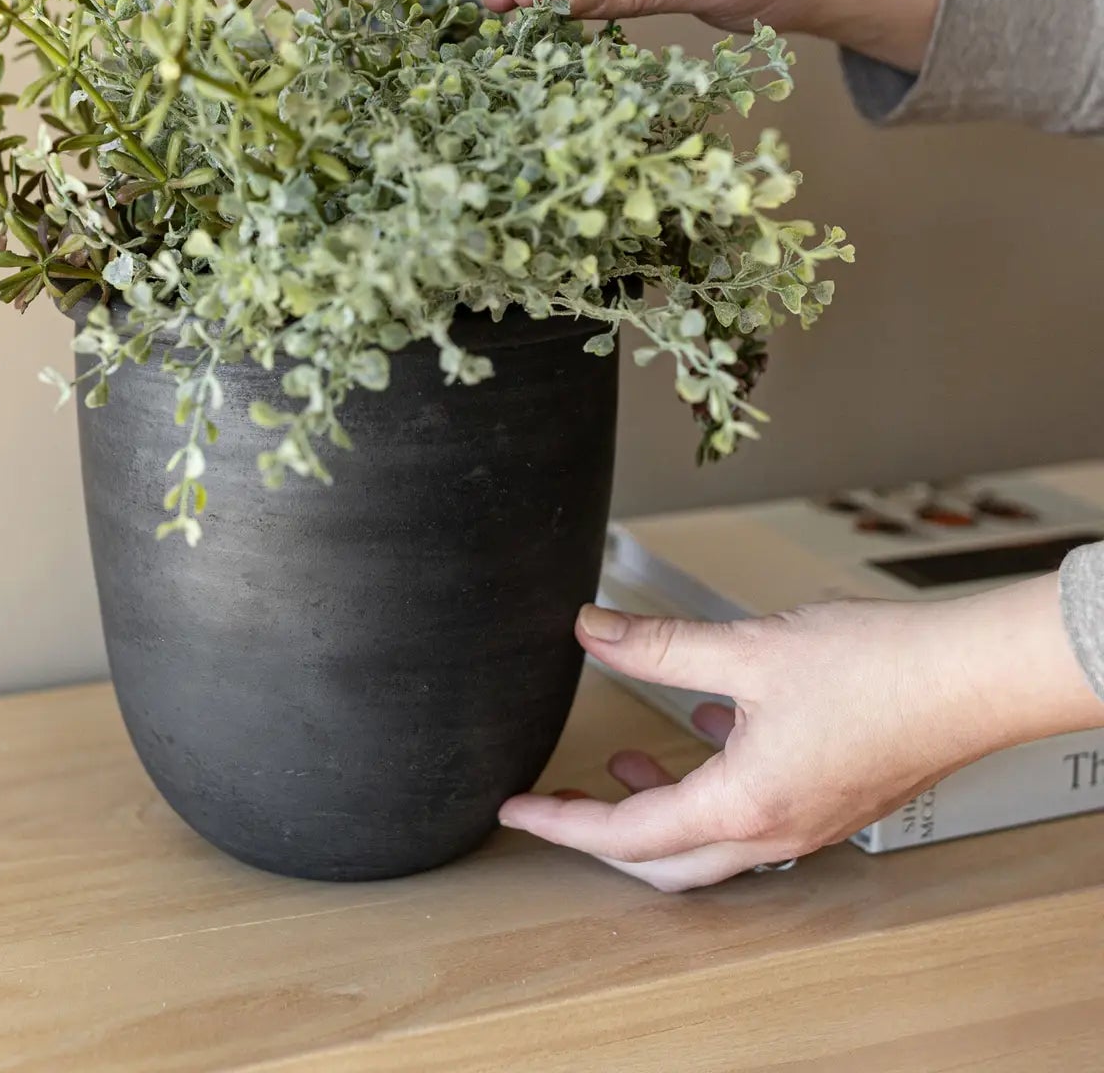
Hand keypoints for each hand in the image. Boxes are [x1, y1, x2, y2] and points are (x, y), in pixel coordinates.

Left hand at [499, 575, 1103, 890]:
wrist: (973, 677)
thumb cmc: (880, 669)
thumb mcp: (748, 648)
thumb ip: (660, 645)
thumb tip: (591, 630)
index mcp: (744, 804)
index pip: (627, 833)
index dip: (563, 822)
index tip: (518, 812)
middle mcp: (775, 828)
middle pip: (664, 861)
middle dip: (603, 834)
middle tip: (559, 803)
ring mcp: (808, 822)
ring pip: (710, 843)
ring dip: (658, 814)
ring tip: (626, 766)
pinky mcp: (831, 800)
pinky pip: (753, 816)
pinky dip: (711, 790)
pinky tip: (708, 733)